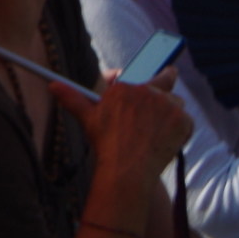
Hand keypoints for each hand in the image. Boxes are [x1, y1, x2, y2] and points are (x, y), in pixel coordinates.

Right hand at [52, 72, 190, 188]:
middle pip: (167, 78)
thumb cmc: (105, 144)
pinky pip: (186, 122)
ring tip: (156, 131)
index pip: (142, 68)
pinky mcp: (183, 121)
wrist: (127, 170)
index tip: (148, 81)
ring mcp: (169, 105)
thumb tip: (52, 86)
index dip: (144, 75)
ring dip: (170, 113)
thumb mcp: (88, 118)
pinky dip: (180, 131)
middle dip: (164, 87)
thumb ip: (72, 98)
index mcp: (129, 85)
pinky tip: (165, 143)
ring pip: (177, 104)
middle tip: (159, 104)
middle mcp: (150, 90)